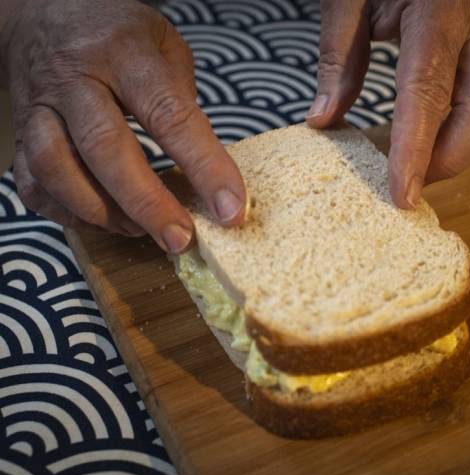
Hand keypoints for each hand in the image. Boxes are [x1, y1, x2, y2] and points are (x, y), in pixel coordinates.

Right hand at [0, 0, 246, 252]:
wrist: (45, 10)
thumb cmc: (118, 34)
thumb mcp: (164, 45)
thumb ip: (183, 100)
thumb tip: (206, 169)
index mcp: (125, 53)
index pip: (170, 115)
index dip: (204, 167)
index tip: (230, 209)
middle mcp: (76, 78)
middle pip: (106, 147)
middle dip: (148, 203)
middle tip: (180, 238)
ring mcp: (41, 105)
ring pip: (58, 167)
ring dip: (102, 211)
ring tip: (140, 232)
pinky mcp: (20, 130)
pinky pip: (32, 181)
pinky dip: (65, 211)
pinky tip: (100, 220)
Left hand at [306, 0, 469, 207]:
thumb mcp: (348, 1)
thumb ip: (337, 58)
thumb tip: (323, 120)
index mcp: (438, 8)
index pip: (428, 89)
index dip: (416, 148)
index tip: (403, 193)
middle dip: (450, 159)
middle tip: (412, 186)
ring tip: (428, 168)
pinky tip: (451, 144)